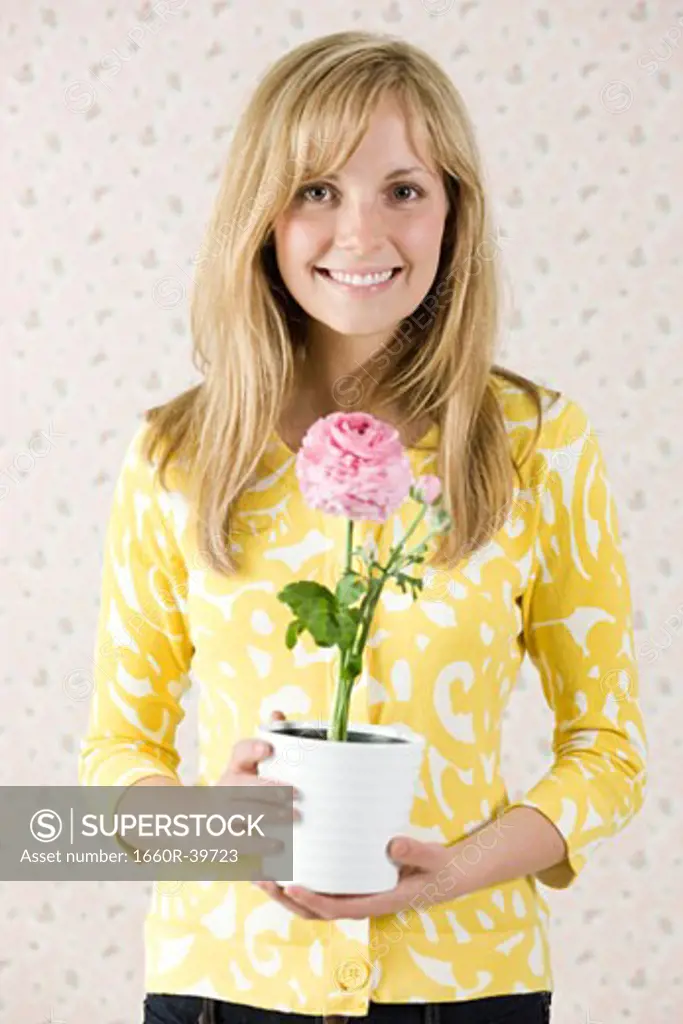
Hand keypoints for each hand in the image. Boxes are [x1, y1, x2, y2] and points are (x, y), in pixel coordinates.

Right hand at [217, 710, 300, 858]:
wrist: (195, 823)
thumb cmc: (240, 791)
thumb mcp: (248, 766)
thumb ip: (267, 740)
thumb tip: (277, 712)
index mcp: (234, 770)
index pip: (240, 753)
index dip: (252, 749)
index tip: (268, 748)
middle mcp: (223, 792)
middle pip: (241, 788)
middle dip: (267, 791)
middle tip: (295, 796)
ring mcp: (218, 819)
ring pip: (236, 820)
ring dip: (261, 824)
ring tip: (288, 829)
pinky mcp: (221, 845)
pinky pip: (236, 853)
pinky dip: (255, 859)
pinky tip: (276, 862)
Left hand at [254, 836, 452, 919]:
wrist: (445, 876)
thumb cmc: (437, 868)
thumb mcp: (433, 858)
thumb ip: (415, 852)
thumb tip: (393, 845)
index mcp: (377, 902)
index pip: (336, 908)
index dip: (311, 900)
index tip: (290, 885)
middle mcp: (361, 903)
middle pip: (314, 912)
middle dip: (285, 898)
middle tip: (262, 877)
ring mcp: (354, 896)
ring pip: (312, 904)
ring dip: (285, 893)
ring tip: (260, 872)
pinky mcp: (352, 886)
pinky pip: (321, 890)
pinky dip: (299, 883)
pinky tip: (284, 864)